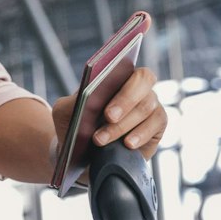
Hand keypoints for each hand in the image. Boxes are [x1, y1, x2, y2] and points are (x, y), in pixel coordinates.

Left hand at [51, 66, 166, 159]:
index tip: (104, 89)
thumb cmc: (73, 126)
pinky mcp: (155, 127)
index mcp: (114, 76)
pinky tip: (127, 144)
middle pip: (142, 82)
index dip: (117, 73)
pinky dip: (141, 135)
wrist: (78, 154)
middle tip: (108, 116)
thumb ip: (72, 102)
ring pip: (146, 107)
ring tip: (101, 139)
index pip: (126, 65)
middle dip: (125, 99)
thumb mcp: (65, 112)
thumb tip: (85, 95)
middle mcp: (136, 87)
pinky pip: (155, 125)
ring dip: (122, 125)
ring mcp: (150, 106)